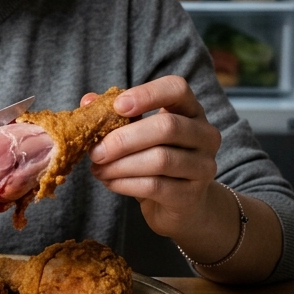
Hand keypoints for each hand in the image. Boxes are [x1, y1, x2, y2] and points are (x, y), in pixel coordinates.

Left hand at [85, 76, 222, 237]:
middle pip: (167, 127)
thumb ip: (116, 115)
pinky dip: (125, 183)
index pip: (176, 89)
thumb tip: (88, 101)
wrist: (181, 205)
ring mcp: (203, 166)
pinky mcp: (192, 195)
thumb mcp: (138, 133)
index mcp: (190, 110)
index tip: (117, 106)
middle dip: (124, 139)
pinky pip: (155, 186)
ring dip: (120, 165)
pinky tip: (109, 181)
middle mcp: (205, 135)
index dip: (147, 94)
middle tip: (95, 151)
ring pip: (160, 159)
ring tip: (97, 169)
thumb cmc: (156, 159)